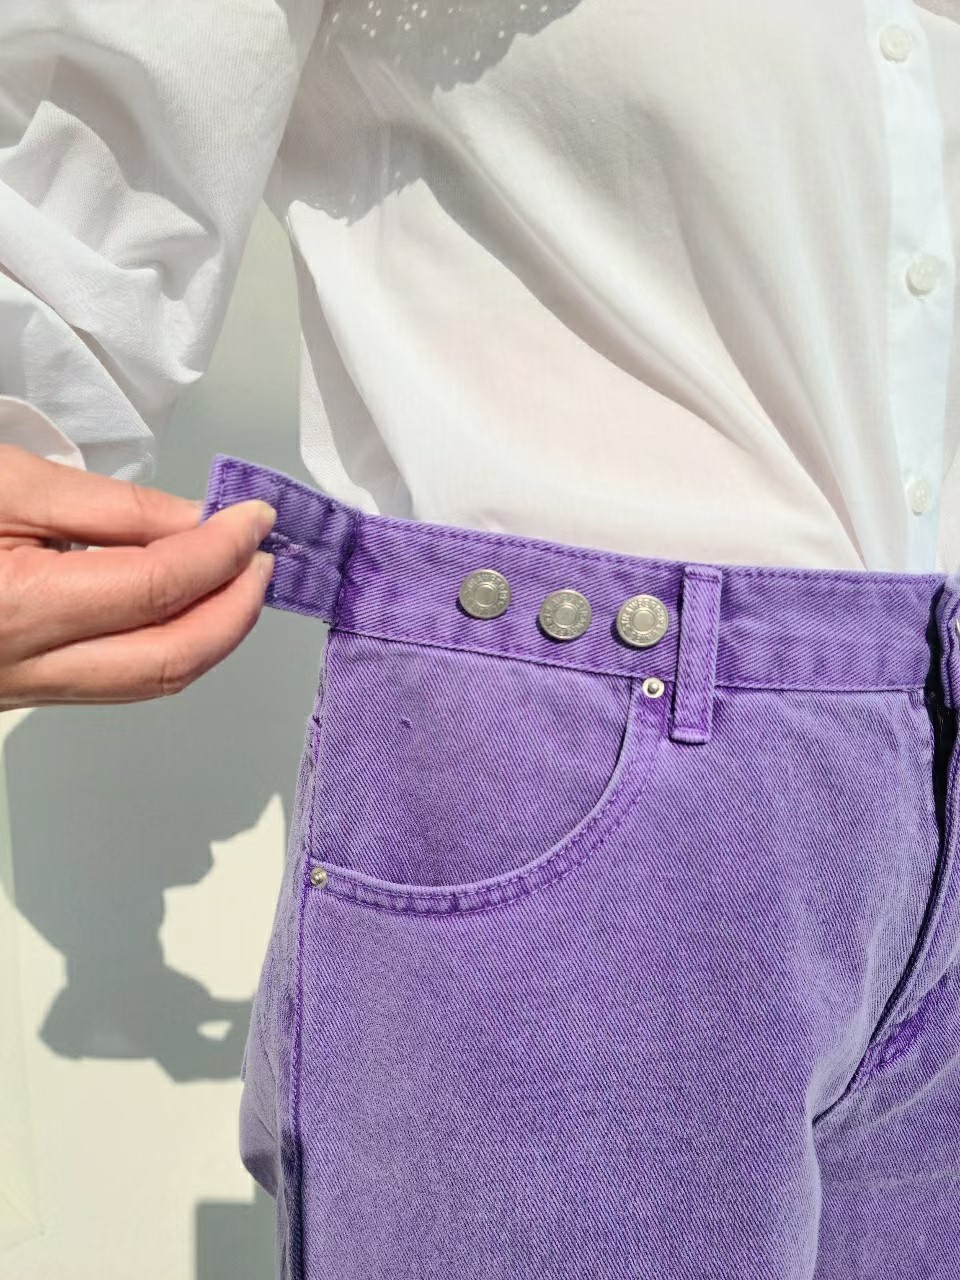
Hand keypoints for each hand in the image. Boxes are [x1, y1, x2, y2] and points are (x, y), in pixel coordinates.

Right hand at [0, 444, 276, 708]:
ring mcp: (26, 690)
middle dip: (234, 610)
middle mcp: (24, 669)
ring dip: (210, 633)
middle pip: (167, 660)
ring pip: (150, 681)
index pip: (155, 588)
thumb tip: (198, 523)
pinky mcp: (29, 692)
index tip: (254, 519)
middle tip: (261, 559)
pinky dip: (171, 643)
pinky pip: (120, 680)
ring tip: (236, 579)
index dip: (220, 551)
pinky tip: (188, 604)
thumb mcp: (12, 485)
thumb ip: (114, 507)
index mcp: (15, 606)